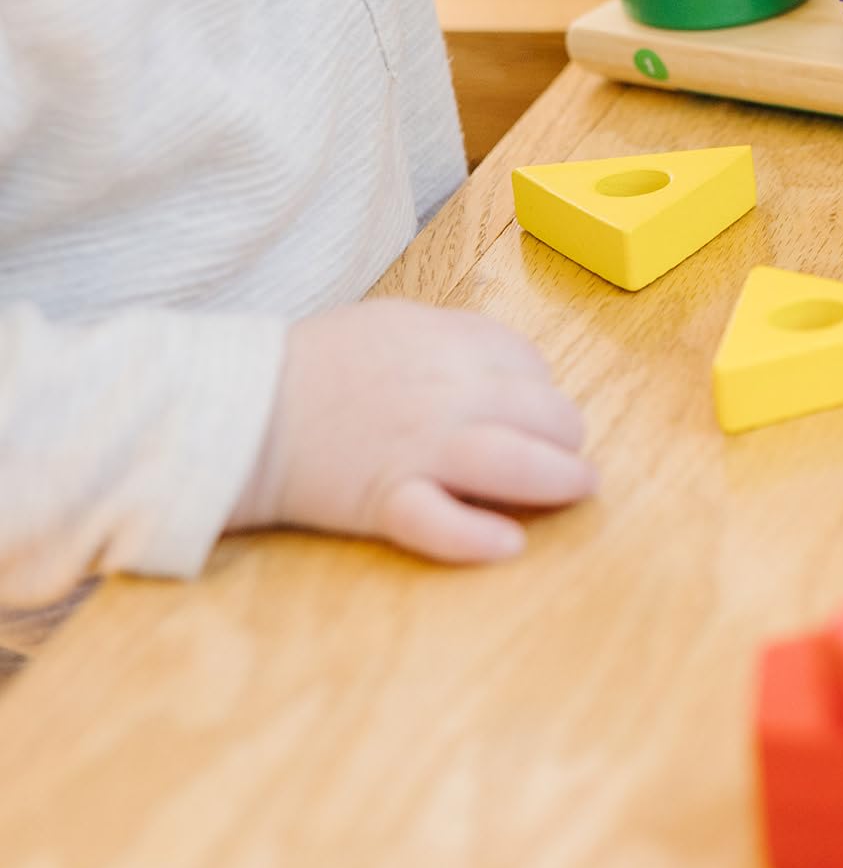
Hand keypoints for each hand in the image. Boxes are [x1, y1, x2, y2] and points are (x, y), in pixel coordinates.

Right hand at [225, 300, 597, 563]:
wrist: (239, 405)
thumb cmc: (314, 363)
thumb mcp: (395, 322)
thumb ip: (455, 338)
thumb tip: (512, 364)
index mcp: (450, 343)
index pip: (531, 366)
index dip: (543, 393)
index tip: (540, 414)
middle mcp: (447, 392)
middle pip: (541, 412)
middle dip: (565, 436)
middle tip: (569, 457)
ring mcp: (418, 446)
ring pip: (512, 461)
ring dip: (557, 479)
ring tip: (578, 489)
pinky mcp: (382, 498)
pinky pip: (440, 521)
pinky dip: (477, 536)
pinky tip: (507, 545)